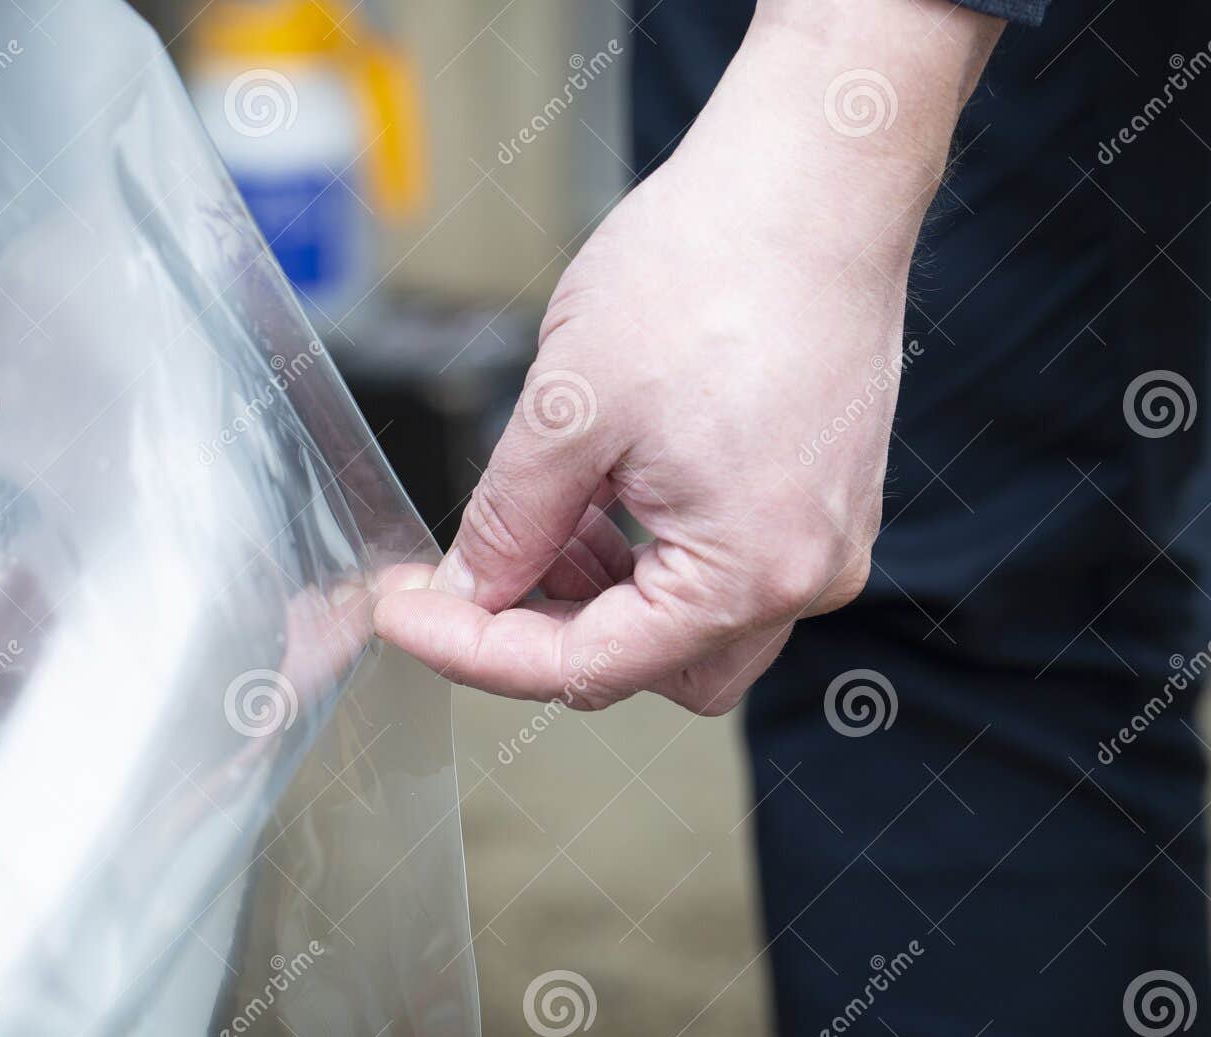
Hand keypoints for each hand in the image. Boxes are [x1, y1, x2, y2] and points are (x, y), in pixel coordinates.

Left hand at [374, 0, 1001, 712]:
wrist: (810, 180)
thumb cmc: (710, 270)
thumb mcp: (568, 411)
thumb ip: (509, 524)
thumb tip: (467, 592)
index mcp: (749, 572)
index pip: (586, 666)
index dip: (473, 649)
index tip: (404, 617)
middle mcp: (804, 579)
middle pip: (644, 667)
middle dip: (544, 629)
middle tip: (466, 573)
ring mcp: (821, 544)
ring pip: (680, 628)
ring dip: (596, 594)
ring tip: (542, 513)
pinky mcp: (819, 506)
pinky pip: (719, 573)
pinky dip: (646, 557)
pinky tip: (601, 498)